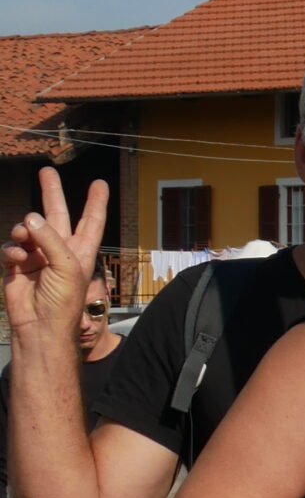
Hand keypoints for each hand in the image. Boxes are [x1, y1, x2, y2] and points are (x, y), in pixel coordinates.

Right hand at [2, 170, 106, 346]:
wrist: (39, 325)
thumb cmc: (62, 301)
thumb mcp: (65, 266)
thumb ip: (49, 238)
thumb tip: (30, 217)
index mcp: (80, 250)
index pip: (91, 220)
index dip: (96, 202)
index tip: (99, 184)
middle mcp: (59, 249)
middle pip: (57, 214)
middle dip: (51, 193)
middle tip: (46, 171)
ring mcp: (38, 256)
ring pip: (27, 229)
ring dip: (24, 231)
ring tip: (24, 239)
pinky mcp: (18, 265)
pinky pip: (11, 247)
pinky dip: (12, 251)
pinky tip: (16, 261)